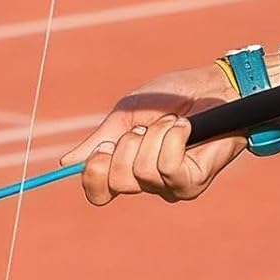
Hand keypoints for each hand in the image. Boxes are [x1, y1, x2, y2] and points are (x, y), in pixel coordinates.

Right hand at [58, 63, 244, 205]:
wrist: (213, 87)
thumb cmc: (173, 97)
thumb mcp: (128, 114)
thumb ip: (100, 139)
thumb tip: (66, 163)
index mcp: (126, 167)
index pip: (98, 192)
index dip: (93, 173)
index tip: (104, 146)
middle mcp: (147, 184)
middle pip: (117, 181)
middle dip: (128, 143)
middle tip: (147, 126)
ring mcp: (170, 187)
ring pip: (142, 171)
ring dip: (155, 135)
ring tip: (173, 122)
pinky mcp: (192, 182)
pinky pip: (168, 167)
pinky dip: (173, 139)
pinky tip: (185, 128)